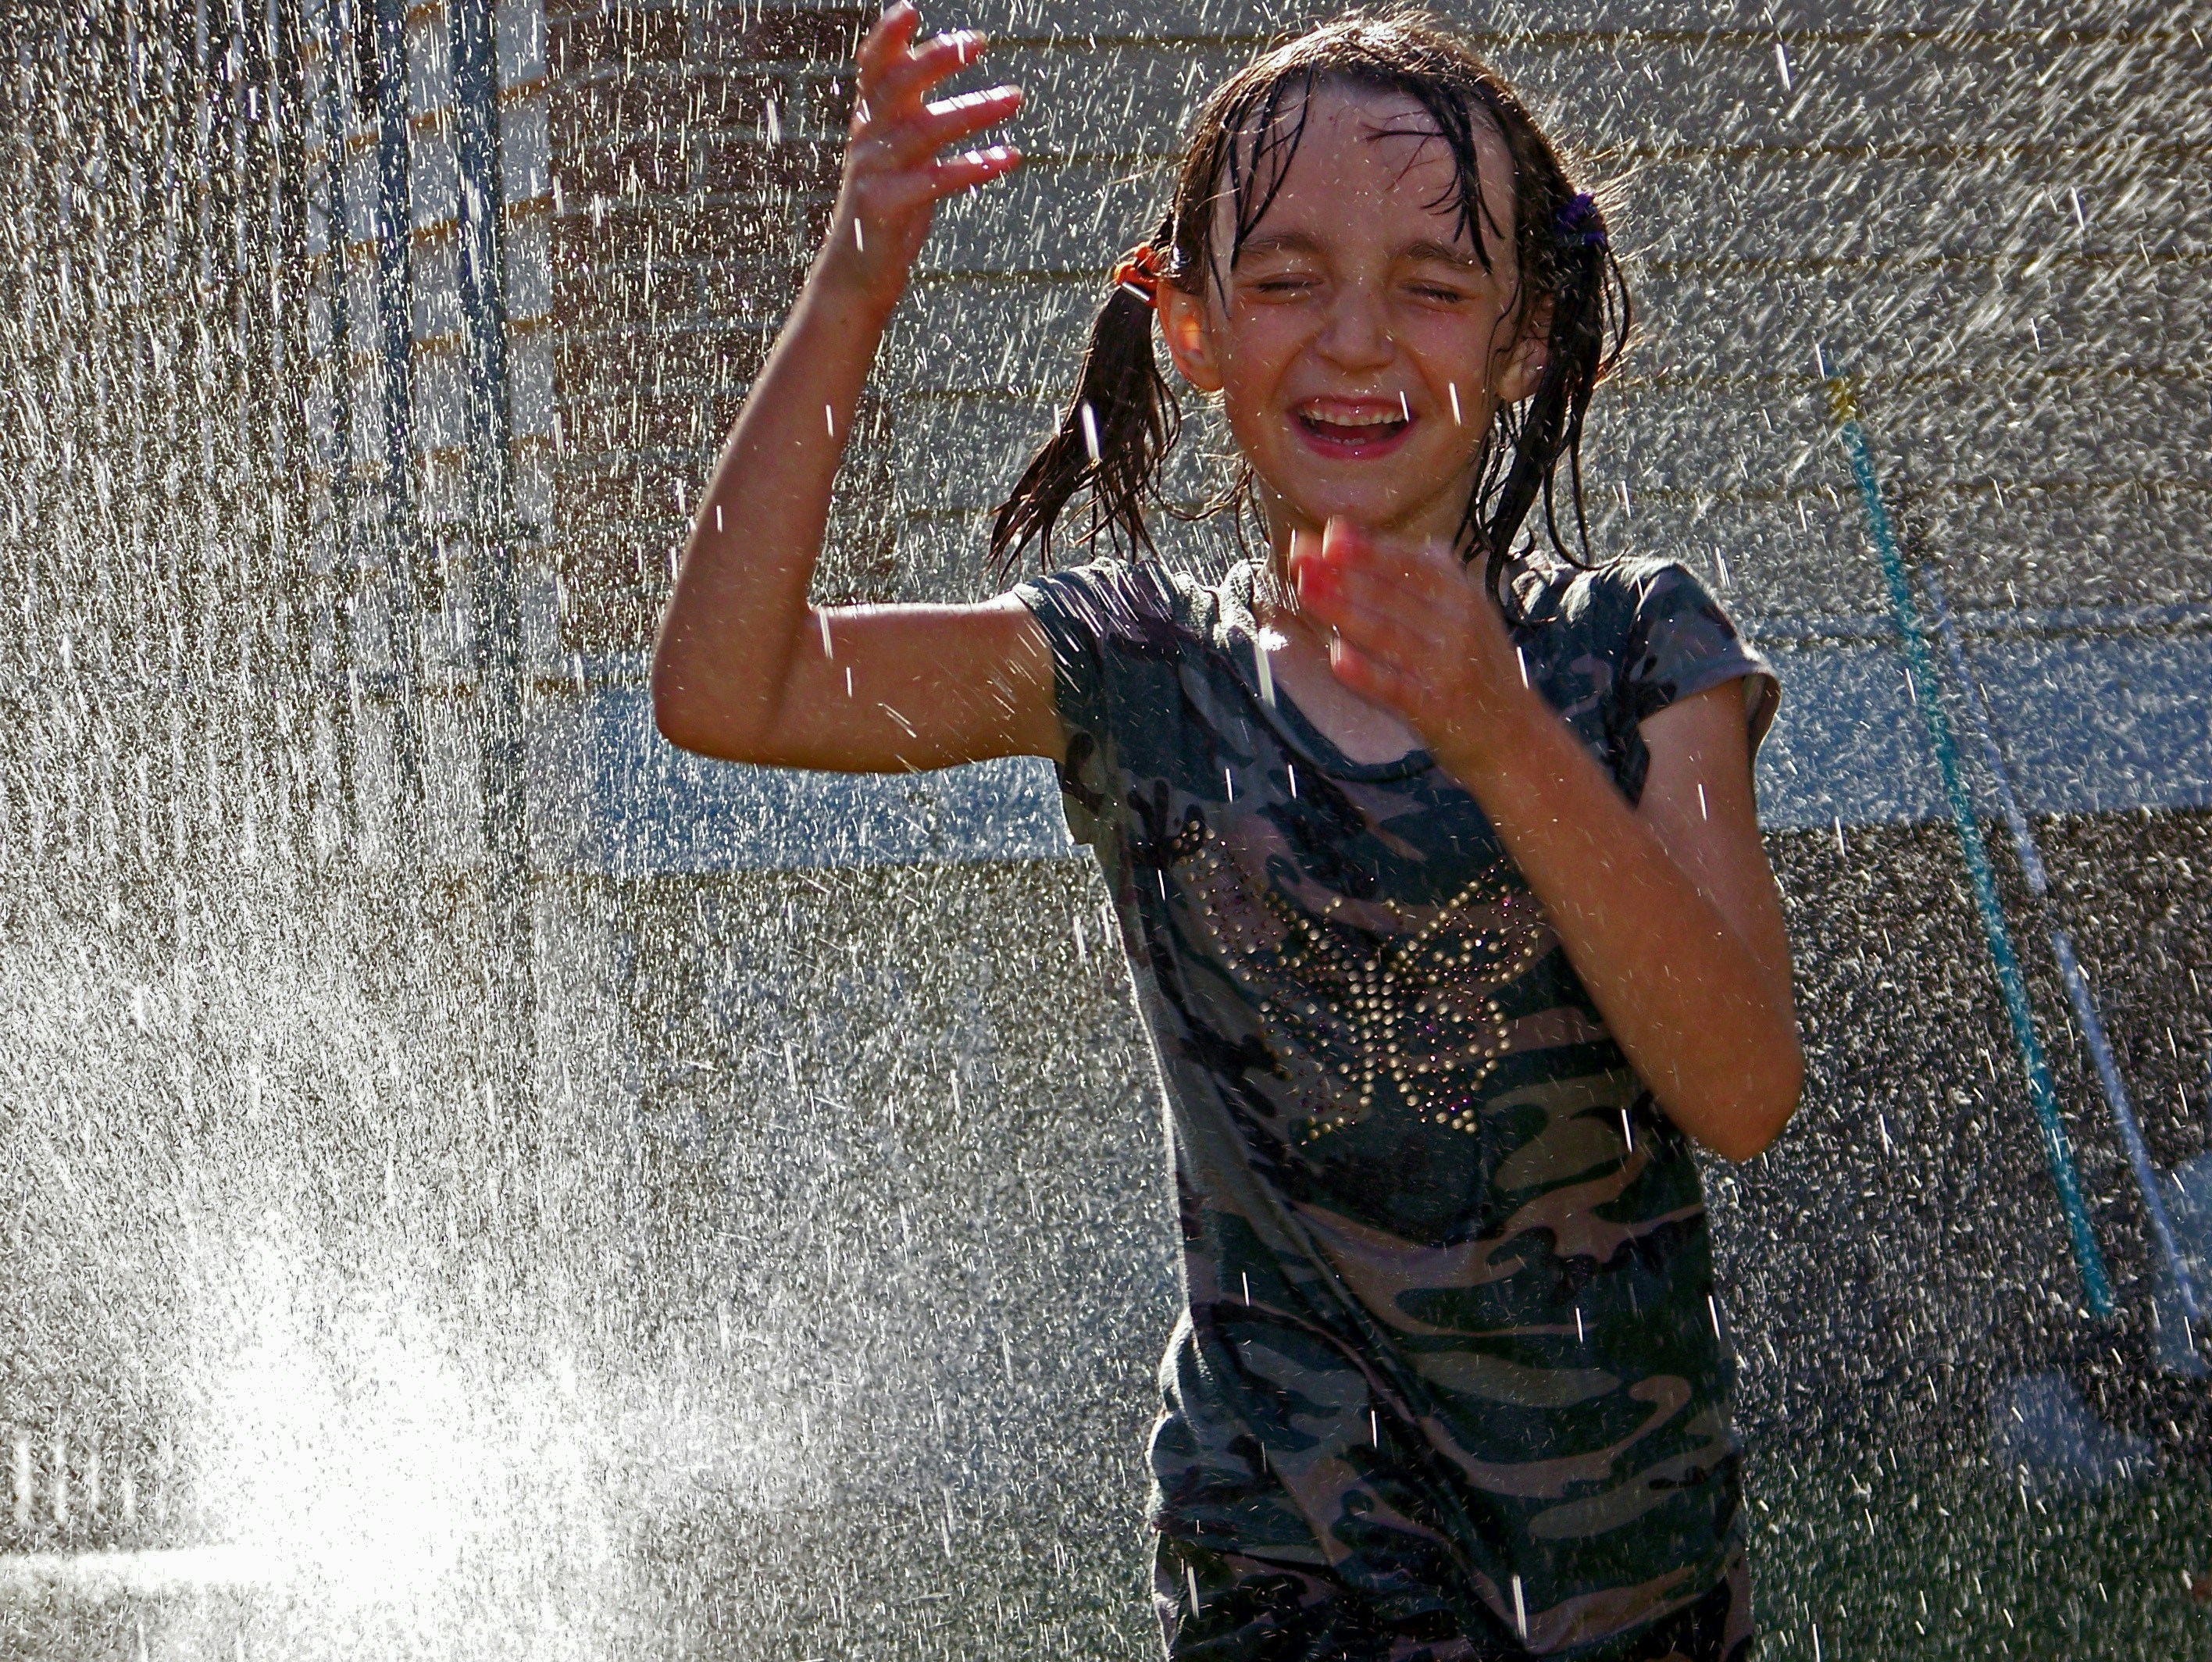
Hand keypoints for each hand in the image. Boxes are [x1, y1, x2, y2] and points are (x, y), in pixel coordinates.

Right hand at [816, 2, 1022, 317]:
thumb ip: (912, 112)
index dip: (886, 37)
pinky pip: (936, 180)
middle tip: (977, 42)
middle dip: (935, 60)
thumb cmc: (888, 209)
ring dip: (973, 110)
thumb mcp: (897, 155)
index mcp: (869, 123)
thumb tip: (937, 64)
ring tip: (1015, 96)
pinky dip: (975, 166)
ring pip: (923, 131)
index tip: (909, 8)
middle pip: (896, 88)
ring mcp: (873, 173)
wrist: (856, 275)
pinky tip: (1009, 156)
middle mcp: (866, 141)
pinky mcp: (886, 207)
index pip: (871, 69)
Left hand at [1288, 519, 1532, 766]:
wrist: (1515, 736)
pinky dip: (1365, 672)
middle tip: (1301, 562)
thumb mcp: (1464, 610)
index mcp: (1463, 595)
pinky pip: (1394, 687)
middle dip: (1343, 575)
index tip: (1328, 536)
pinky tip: (1337, 658)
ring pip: (1388, 634)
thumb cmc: (1475, 667)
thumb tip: (1361, 535)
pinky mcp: (1435, 709)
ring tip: (1307, 592)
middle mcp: (1459, 626)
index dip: (1367, 549)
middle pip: (1392, 594)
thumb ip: (1419, 573)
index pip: (1410, 563)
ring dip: (1343, 611)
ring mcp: (1448, 668)